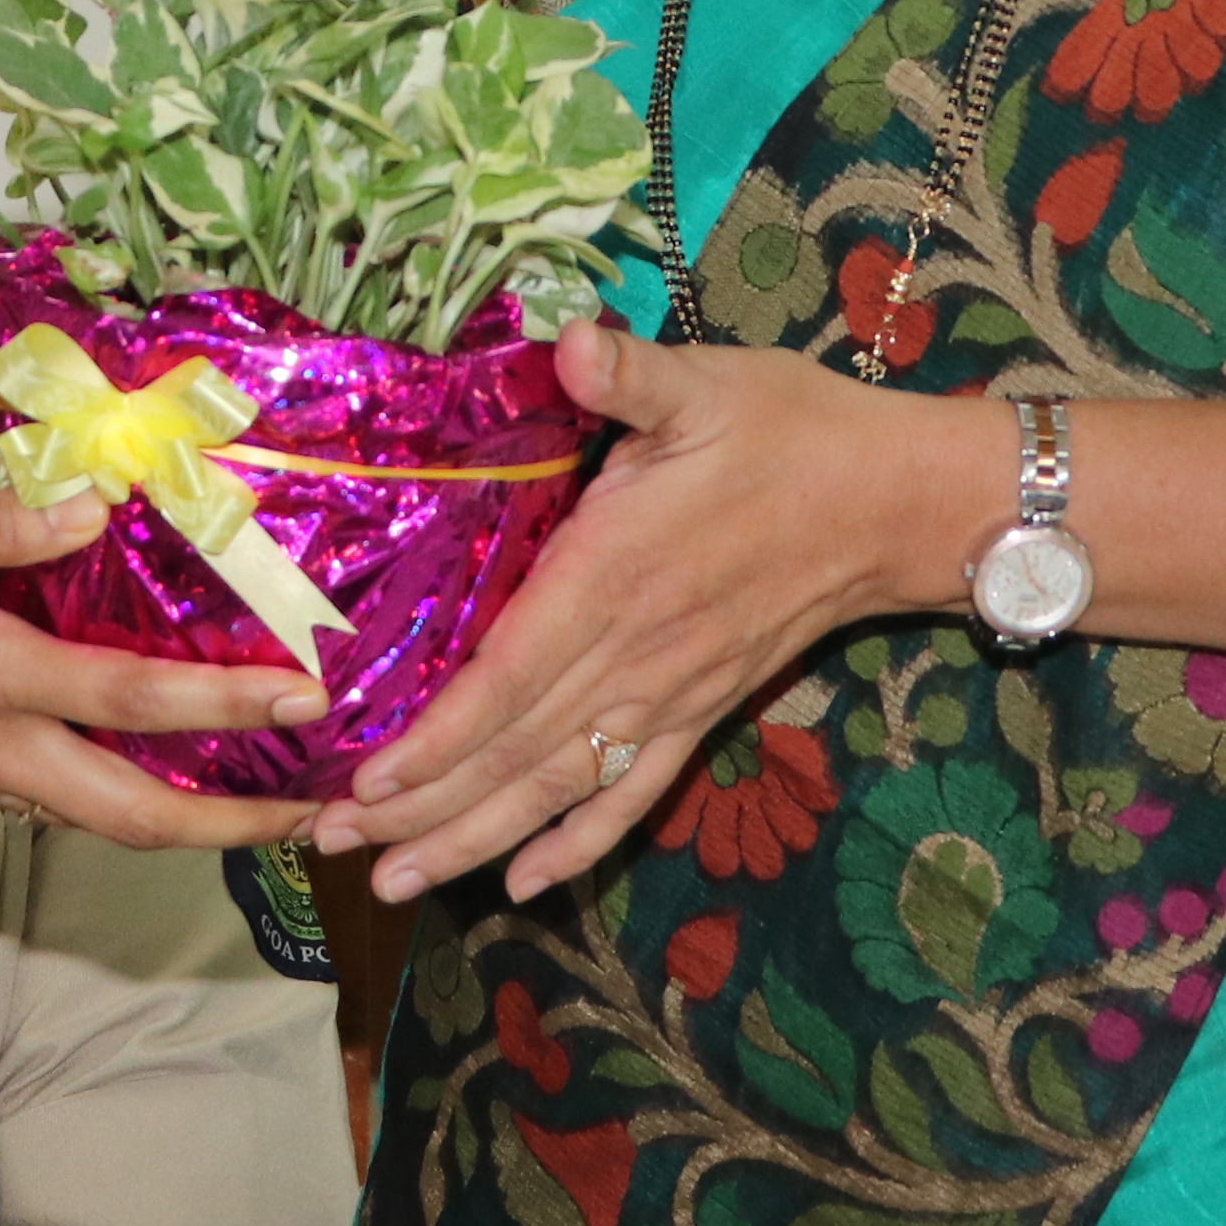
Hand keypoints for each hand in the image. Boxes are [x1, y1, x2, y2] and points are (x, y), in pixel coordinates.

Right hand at [0, 486, 318, 851]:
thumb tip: (92, 506)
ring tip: (256, 797)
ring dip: (182, 818)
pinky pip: (48, 798)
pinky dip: (113, 792)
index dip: (226, 704)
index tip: (303, 699)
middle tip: (314, 819)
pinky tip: (140, 762)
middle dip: (232, 829)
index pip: (130, 701)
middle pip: (133, 816)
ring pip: (95, 817)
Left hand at [315, 321, 998, 904]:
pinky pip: (633, 793)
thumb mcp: (706, 383)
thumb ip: (632, 375)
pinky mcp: (700, 711)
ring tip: (399, 882)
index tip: (370, 778)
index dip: (442, 735)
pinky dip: (578, 843)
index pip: (514, 673)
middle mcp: (636, 652)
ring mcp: (670, 693)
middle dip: (424, 805)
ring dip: (476, 838)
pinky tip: (526, 883)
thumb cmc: (788, 433)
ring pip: (560, 785)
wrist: (893, 502)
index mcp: (618, 573)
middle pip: (516, 749)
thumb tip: (574, 342)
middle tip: (332, 845)